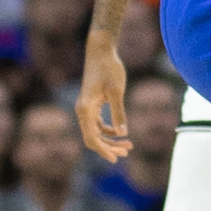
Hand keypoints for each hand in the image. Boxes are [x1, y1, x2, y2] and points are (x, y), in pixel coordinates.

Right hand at [76, 30, 129, 164]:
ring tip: (128, 145)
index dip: (103, 150)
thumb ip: (119, 112)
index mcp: (85, 110)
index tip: (115, 159)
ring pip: (96, 132)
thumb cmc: (109, 68)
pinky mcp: (92, 104)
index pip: (92, 138)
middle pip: (94, 138)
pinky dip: (109, 130)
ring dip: (111, 140)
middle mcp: (82, 111)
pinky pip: (98, 124)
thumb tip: (123, 133)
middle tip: (127, 152)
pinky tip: (121, 132)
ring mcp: (86, 108)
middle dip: (109, 147)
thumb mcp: (116, 91)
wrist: (101, 51)